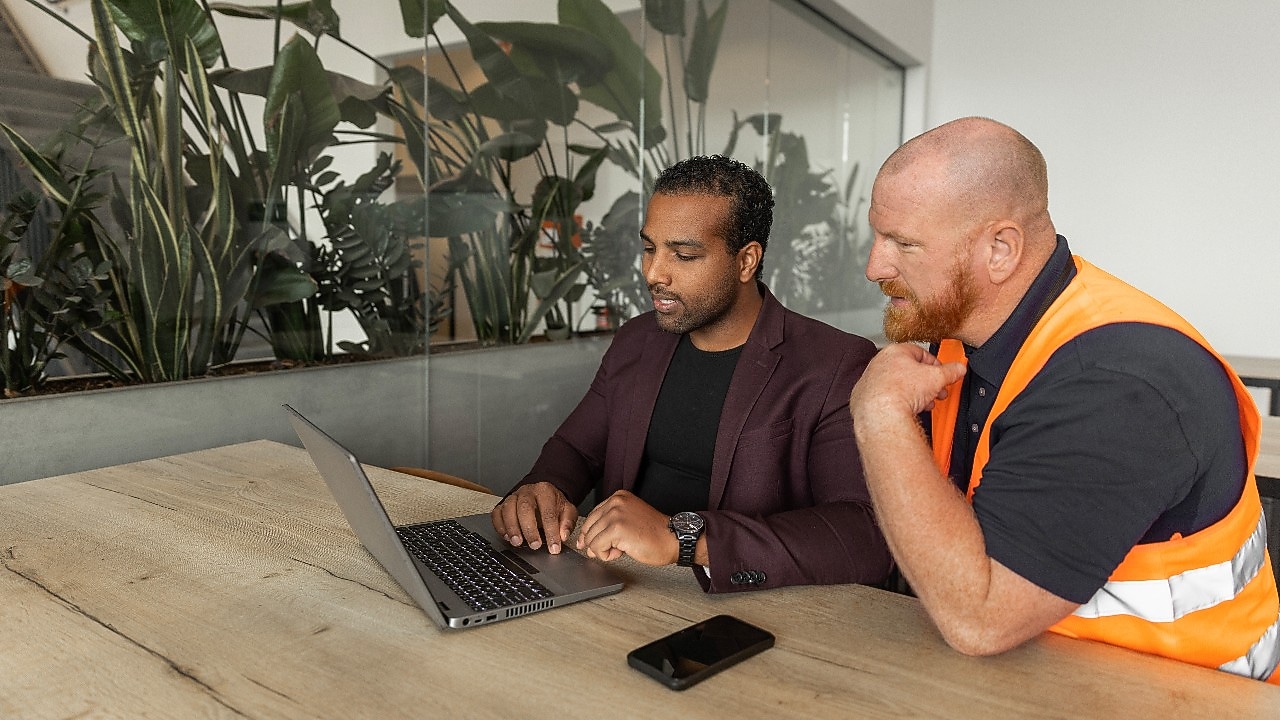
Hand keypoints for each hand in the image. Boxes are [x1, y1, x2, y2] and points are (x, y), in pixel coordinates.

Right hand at [490, 482, 577, 553]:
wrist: (541, 495)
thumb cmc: (553, 505)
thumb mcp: (567, 510)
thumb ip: (567, 522)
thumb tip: (563, 536)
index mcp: (545, 491)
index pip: (548, 512)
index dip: (551, 532)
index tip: (554, 548)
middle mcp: (527, 492)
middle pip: (524, 508)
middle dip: (529, 529)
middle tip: (535, 545)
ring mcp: (513, 497)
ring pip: (508, 509)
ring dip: (512, 528)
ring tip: (518, 543)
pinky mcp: (503, 504)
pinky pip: (497, 513)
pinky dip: (500, 526)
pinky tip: (506, 537)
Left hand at [575, 490, 676, 565]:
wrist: (673, 539)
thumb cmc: (656, 533)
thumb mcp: (629, 519)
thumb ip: (608, 525)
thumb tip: (587, 543)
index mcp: (618, 497)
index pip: (592, 516)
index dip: (591, 533)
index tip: (591, 544)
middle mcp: (615, 503)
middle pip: (588, 528)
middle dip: (596, 543)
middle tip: (613, 548)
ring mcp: (615, 515)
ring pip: (591, 539)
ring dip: (603, 550)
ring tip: (621, 549)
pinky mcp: (617, 530)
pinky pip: (597, 548)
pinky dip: (606, 555)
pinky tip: (621, 552)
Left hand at [850, 343, 966, 424]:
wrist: (881, 414)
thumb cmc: (901, 392)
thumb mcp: (937, 378)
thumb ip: (950, 371)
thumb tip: (958, 368)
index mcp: (895, 351)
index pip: (920, 353)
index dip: (936, 365)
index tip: (943, 374)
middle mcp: (879, 363)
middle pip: (909, 370)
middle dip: (926, 383)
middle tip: (937, 391)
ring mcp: (869, 380)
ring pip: (897, 385)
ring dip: (914, 394)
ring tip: (925, 403)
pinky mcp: (863, 398)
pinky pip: (885, 397)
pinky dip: (897, 402)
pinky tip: (907, 410)